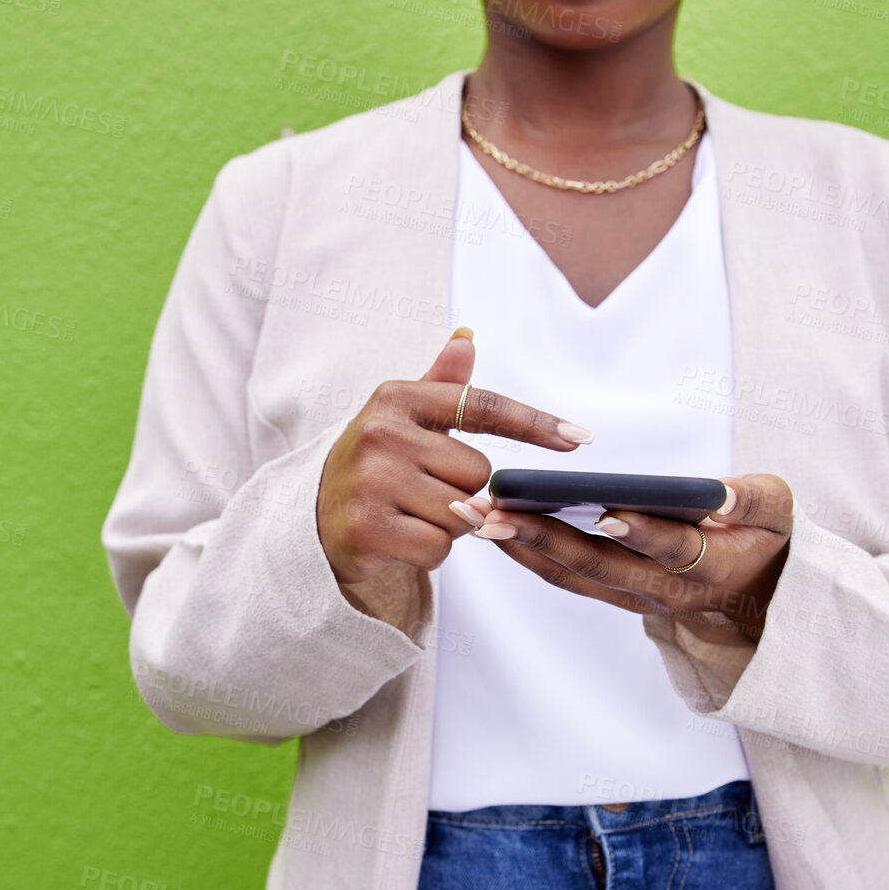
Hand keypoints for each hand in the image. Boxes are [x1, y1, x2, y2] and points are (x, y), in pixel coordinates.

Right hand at [316, 328, 595, 585]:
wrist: (309, 521)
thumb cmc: (372, 466)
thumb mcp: (400, 418)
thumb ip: (440, 384)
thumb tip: (467, 337)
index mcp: (396, 398)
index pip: (480, 405)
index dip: (534, 423)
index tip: (579, 438)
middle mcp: (381, 433)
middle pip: (477, 472)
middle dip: (465, 492)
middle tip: (425, 493)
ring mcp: (372, 480)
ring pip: (462, 513)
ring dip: (450, 525)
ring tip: (411, 515)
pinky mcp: (366, 526)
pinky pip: (439, 548)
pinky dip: (428, 553)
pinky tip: (399, 540)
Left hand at [461, 474, 794, 638]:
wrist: (760, 596)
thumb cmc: (769, 538)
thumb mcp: (778, 512)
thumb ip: (752, 499)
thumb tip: (718, 492)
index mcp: (708, 566)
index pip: (670, 549)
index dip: (640, 533)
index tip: (604, 511)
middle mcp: (663, 591)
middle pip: (596, 564)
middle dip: (540, 535)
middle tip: (492, 510)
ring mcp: (633, 597)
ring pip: (568, 573)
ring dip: (516, 545)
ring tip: (470, 513)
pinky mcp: (612, 594)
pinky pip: (562, 575)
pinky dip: (524, 550)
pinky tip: (490, 523)